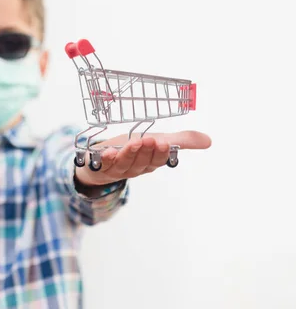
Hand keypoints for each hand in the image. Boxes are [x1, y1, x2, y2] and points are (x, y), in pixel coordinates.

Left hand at [74, 131, 211, 186]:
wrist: (104, 157)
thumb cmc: (134, 148)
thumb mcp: (157, 140)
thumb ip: (181, 140)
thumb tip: (209, 141)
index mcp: (150, 162)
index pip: (158, 160)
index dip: (160, 153)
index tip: (164, 142)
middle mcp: (135, 168)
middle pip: (142, 162)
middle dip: (146, 152)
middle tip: (150, 139)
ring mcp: (117, 168)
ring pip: (124, 163)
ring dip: (129, 153)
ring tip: (133, 143)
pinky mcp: (100, 166)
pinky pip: (103, 165)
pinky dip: (105, 159)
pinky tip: (107, 152)